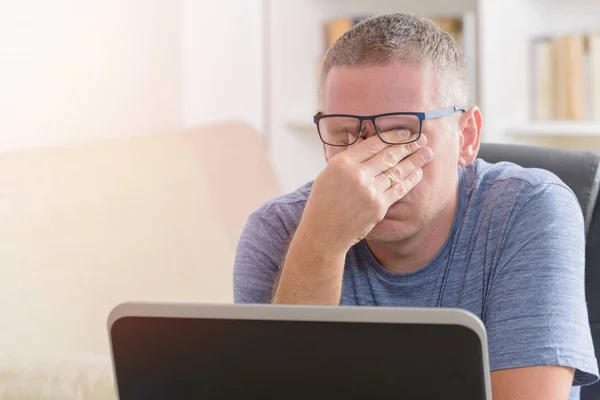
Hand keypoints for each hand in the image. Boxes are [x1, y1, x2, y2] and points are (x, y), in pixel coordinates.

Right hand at [299, 131, 432, 252]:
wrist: (323, 232)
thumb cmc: (323, 202)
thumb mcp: (328, 173)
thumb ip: (349, 160)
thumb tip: (370, 147)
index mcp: (342, 162)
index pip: (373, 144)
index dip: (392, 137)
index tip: (405, 133)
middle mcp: (357, 174)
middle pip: (388, 155)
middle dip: (408, 146)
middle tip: (422, 139)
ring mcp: (370, 191)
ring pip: (397, 171)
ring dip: (415, 161)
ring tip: (427, 153)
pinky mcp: (379, 206)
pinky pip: (399, 189)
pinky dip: (410, 180)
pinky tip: (418, 173)